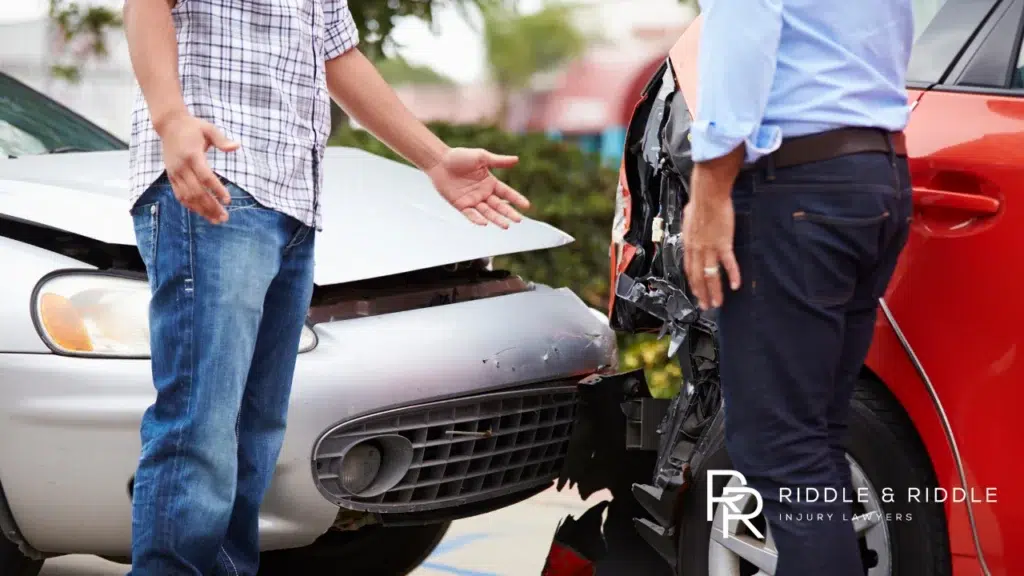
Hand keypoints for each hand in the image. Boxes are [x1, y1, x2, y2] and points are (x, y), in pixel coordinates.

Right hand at [158, 111, 239, 223]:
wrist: (169, 125)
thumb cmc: (193, 127)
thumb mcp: (209, 129)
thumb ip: (222, 140)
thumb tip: (237, 146)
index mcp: (192, 155)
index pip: (205, 176)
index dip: (216, 189)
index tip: (228, 200)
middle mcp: (181, 166)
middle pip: (197, 191)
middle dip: (211, 206)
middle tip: (225, 217)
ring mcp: (174, 173)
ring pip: (188, 197)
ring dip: (202, 210)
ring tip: (217, 219)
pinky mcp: (171, 176)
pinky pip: (180, 195)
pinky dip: (191, 206)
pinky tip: (203, 213)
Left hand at [426, 148, 530, 227]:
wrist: (439, 161)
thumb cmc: (460, 156)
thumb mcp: (481, 157)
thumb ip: (498, 161)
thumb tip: (516, 160)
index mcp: (490, 182)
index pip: (506, 193)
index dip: (516, 199)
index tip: (527, 206)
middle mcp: (483, 193)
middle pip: (499, 206)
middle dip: (509, 213)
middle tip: (518, 220)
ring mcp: (472, 200)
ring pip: (487, 212)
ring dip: (496, 219)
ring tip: (506, 226)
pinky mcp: (461, 205)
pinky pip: (471, 214)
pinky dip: (477, 219)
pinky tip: (485, 223)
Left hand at [682, 193, 741, 309]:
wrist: (708, 195)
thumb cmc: (699, 203)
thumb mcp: (688, 219)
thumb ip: (691, 229)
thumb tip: (691, 227)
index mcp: (689, 244)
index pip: (688, 269)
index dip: (692, 283)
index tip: (696, 292)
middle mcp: (697, 250)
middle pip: (697, 277)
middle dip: (701, 294)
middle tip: (705, 306)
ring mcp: (709, 248)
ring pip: (710, 275)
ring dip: (714, 291)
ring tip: (717, 303)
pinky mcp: (723, 244)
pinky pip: (727, 263)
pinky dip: (732, 275)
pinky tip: (735, 285)